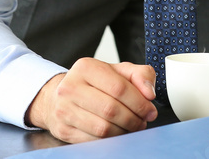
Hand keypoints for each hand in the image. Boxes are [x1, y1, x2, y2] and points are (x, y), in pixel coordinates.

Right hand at [25, 58, 156, 143]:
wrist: (58, 96)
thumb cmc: (92, 83)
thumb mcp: (116, 71)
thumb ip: (139, 75)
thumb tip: (149, 93)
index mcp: (85, 67)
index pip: (119, 88)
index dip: (139, 102)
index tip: (150, 110)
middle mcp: (71, 87)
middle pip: (111, 110)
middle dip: (133, 119)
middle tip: (143, 121)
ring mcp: (64, 109)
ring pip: (103, 128)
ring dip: (124, 132)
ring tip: (131, 127)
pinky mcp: (63, 130)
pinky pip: (94, 141)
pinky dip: (110, 140)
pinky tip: (116, 133)